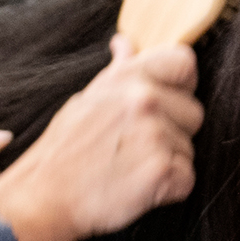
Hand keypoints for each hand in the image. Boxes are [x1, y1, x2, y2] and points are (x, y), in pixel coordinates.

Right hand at [0, 35, 201, 240]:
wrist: (45, 195)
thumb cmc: (65, 151)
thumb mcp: (87, 99)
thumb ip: (118, 73)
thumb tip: (126, 44)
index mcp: (129, 78)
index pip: (184, 63)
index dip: (183, 85)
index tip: (171, 101)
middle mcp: (146, 100)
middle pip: (194, 113)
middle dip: (174, 131)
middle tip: (137, 146)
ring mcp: (156, 136)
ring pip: (189, 149)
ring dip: (167, 162)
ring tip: (130, 166)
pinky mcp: (163, 172)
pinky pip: (186, 179)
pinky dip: (168, 189)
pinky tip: (138, 186)